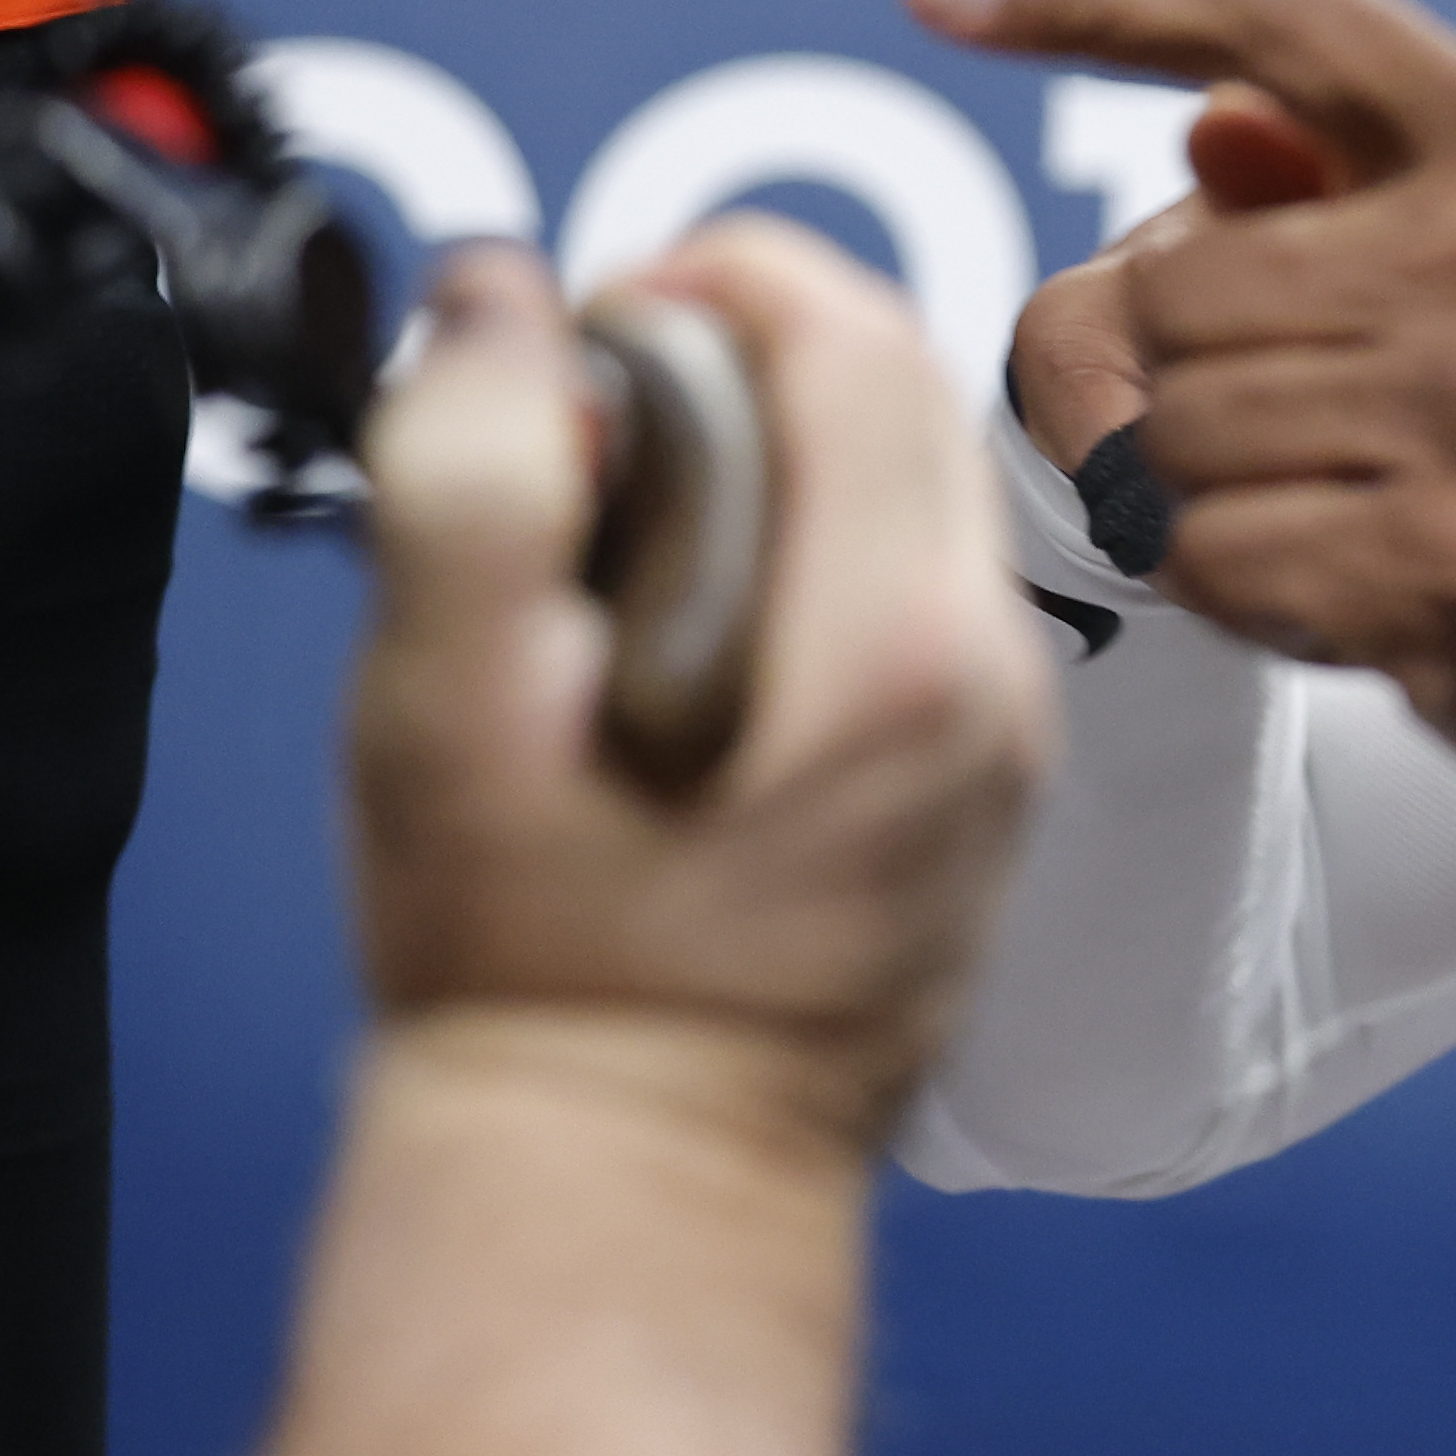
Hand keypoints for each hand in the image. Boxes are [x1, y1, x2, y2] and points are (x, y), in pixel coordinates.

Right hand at [346, 224, 1053, 1145]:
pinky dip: (808, 544)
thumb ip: (475, 480)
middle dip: (737, 350)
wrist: (627, 1176)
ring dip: (772, 445)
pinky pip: (914, 579)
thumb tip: (504, 301)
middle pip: (901, 389)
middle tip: (584, 419)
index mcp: (900, 651)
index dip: (705, 280)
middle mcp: (995, 681)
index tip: (586, 329)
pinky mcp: (981, 772)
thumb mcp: (450, 716)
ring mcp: (1005, 733)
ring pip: (914, 478)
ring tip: (615, 523)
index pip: (855, 338)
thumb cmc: (534, 979)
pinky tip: (684, 618)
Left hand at [903, 0, 1455, 855]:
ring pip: (1166, 434)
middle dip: (1175, 376)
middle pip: (1160, 287)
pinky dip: (1246, 591)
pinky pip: (1209, 560)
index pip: (1270, 9)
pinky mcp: (1437, 567)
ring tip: (1350, 508)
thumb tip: (1198, 124)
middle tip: (1297, 430)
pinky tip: (1356, 587)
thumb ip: (1371, 178)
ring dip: (1213, 495)